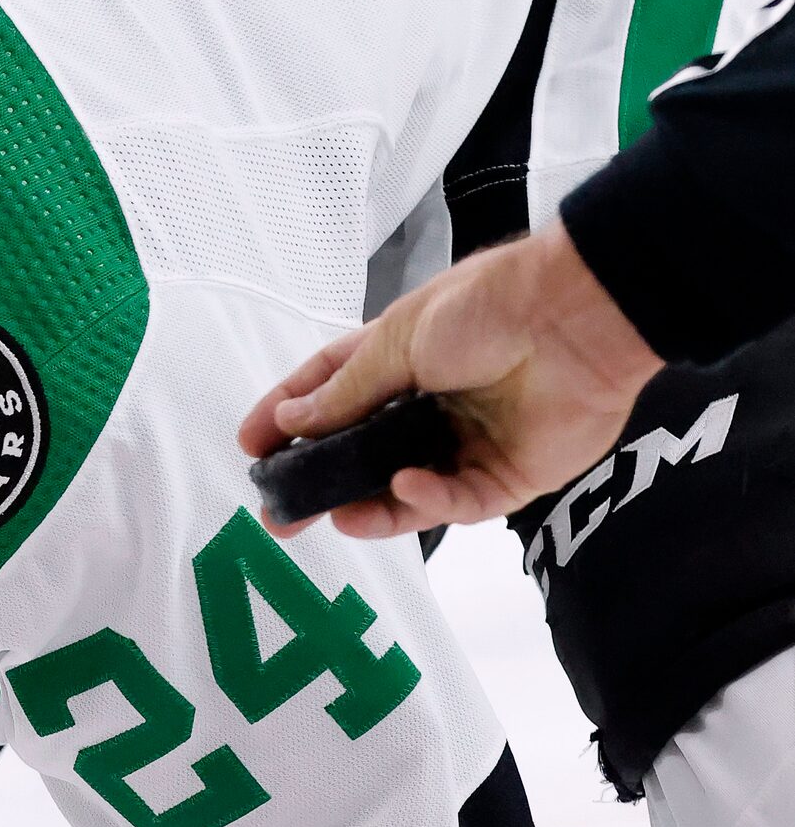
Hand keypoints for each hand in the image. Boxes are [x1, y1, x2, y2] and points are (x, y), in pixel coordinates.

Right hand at [238, 223, 662, 538]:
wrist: (576, 319)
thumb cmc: (486, 308)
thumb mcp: (397, 341)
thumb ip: (345, 393)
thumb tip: (288, 423)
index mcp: (397, 360)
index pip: (328, 394)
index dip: (286, 419)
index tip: (250, 446)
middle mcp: (428, 406)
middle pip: (362, 454)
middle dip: (320, 483)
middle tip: (279, 513)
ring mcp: (467, 444)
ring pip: (406, 490)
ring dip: (369, 505)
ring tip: (330, 518)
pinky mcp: (508, 477)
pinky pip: (458, 500)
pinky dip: (427, 497)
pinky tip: (405, 486)